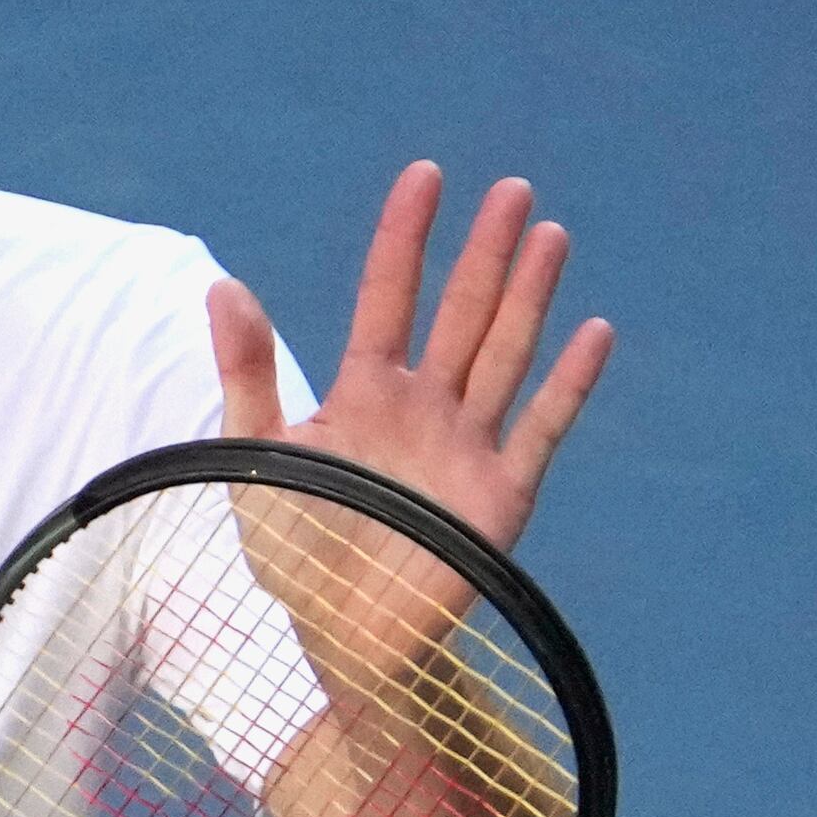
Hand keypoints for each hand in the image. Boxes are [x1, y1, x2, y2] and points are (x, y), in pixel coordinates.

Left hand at [211, 161, 612, 553]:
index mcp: (365, 392)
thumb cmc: (297, 553)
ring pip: (504, 354)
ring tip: (549, 235)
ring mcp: (469, 446)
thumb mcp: (254, 458)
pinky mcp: (502, 494)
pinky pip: (541, 429)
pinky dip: (568, 384)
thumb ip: (245, 375)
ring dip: (528, 297)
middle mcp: (425, 407)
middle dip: (485, 253)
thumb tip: (223, 288)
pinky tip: (594, 332)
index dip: (405, 238)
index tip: (425, 177)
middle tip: (511, 191)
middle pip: (462, 313)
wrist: (341, 639)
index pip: (389, 297)